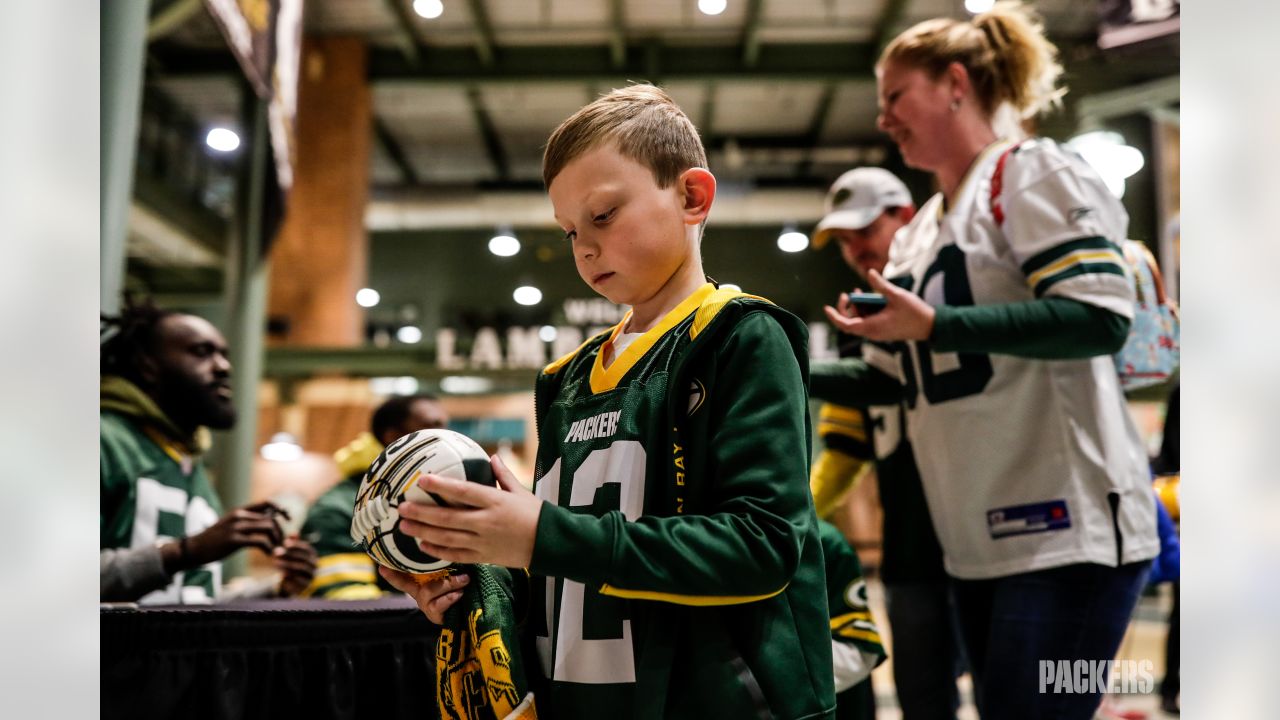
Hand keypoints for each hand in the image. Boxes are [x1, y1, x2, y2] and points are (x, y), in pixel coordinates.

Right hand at [184, 501, 286, 566]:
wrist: (193, 549)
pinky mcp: (234, 540)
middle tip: (282, 543)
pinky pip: (259, 541)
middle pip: (271, 518)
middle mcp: (239, 516)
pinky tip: (269, 554)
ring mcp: (236, 527)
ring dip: (277, 540)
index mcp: (240, 511)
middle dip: (280, 531)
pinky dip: (268, 548)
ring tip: (276, 549)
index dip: (281, 510)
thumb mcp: (230, 525)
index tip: (288, 520)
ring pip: (268, 528)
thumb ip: (247, 522)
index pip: (268, 503)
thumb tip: (266, 522)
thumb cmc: (214, 539)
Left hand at [272, 536, 317, 596]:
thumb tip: (294, 533)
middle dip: (289, 554)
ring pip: (301, 569)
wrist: (289, 582)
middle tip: (276, 552)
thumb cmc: (289, 563)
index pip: (306, 548)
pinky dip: (290, 578)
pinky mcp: (306, 586)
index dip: (296, 545)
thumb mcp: (289, 552)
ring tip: (275, 563)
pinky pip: (299, 581)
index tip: (285, 543)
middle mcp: (314, 565)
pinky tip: (281, 575)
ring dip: (287, 565)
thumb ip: (292, 543)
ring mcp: (311, 575)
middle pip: (303, 558)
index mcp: (312, 555)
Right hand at [379, 567, 470, 624]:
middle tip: (452, 569)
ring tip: (464, 579)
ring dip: (449, 584)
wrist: (469, 611)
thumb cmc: (460, 587)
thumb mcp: (451, 574)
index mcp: (420, 584)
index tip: (381, 566)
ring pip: (428, 591)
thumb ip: (445, 565)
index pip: (402, 577)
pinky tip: (459, 594)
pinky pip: (437, 605)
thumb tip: (445, 548)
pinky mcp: (433, 616)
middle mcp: (420, 595)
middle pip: (412, 583)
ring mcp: (426, 606)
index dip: (391, 573)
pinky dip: (450, 598)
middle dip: (430, 574)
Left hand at [397, 454, 541, 568]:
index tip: (422, 480)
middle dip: (422, 513)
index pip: (463, 492)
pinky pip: (456, 555)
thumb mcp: (521, 491)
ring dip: (424, 532)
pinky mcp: (484, 557)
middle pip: (448, 518)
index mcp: (495, 502)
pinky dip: (438, 551)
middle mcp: (486, 522)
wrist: (550, 544)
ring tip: (404, 526)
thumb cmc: (537, 515)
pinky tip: (422, 546)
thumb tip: (492, 457)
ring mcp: (483, 542)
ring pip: (447, 538)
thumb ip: (503, 475)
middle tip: (402, 508)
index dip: (441, 486)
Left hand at [823, 269, 936, 341]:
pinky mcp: (883, 329)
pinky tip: (870, 297)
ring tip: (858, 291)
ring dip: (857, 307)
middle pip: (850, 322)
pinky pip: (868, 320)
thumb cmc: (914, 312)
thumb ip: (881, 285)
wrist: (931, 326)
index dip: (835, 316)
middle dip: (846, 307)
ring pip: (859, 320)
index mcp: (872, 327)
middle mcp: (873, 332)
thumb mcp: (897, 295)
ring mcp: (878, 332)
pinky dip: (866, 310)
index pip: (846, 325)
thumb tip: (869, 272)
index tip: (826, 308)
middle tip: (846, 293)